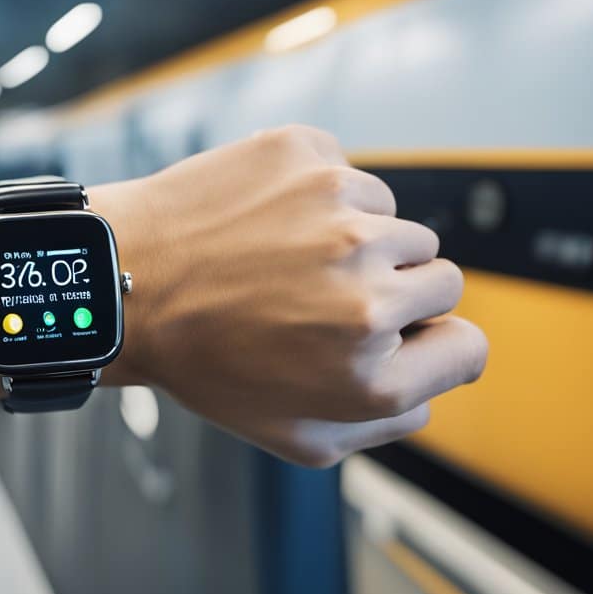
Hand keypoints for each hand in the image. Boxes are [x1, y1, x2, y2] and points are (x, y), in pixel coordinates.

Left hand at [97, 126, 487, 466]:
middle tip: (322, 299)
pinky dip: (320, 198)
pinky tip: (268, 224)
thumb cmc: (203, 362)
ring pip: (396, 225)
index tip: (403, 335)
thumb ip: (383, 422)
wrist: (122, 284)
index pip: (469, 347)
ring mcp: (341, 216)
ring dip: (357, 243)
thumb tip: (432, 383)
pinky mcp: (309, 157)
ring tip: (285, 262)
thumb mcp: (294, 436)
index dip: (437, 344)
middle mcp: (369, 294)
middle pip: (441, 280)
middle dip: (395, 292)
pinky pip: (351, 179)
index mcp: (370, 374)